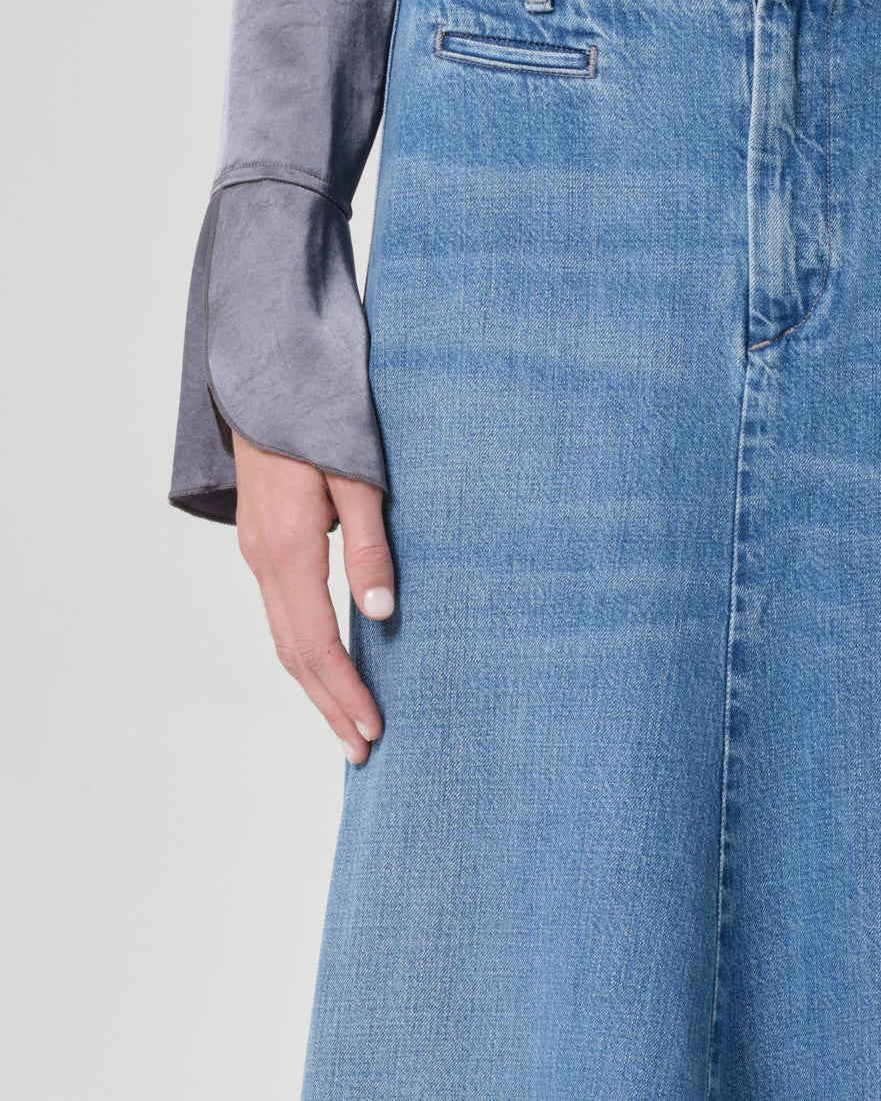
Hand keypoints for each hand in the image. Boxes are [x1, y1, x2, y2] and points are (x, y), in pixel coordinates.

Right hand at [231, 429, 394, 765]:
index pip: (315, 643)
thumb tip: (379, 614)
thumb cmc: (319, 414)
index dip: (344, 692)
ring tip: (348, 723)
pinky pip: (282, 613)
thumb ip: (371, 543)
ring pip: (283, 636)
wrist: (266, 373)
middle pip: (293, 653)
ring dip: (315, 685)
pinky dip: (304, 651)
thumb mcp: (357, 474)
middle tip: (363, 750)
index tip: (373, 731)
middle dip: (329, 705)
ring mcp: (257, 551)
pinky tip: (328, 665)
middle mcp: (264, 558)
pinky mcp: (263, 542)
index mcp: (289, 547)